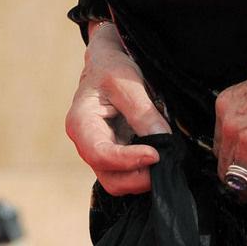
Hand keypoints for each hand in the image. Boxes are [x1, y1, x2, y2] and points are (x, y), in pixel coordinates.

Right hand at [65, 23, 170, 194]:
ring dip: (142, 178)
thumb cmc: (111, 68)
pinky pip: (127, 175)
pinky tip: (159, 157)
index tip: (156, 154)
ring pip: (119, 182)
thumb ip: (142, 112)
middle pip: (110, 177)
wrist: (106, 64)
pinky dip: (144, 173)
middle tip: (165, 161)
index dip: (128, 160)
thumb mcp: (127, 83)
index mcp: (81, 123)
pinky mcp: (113, 154)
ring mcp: (99, 151)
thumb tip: (162, 142)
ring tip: (164, 159)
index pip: (100, 154)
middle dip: (138, 177)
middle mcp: (86, 143)